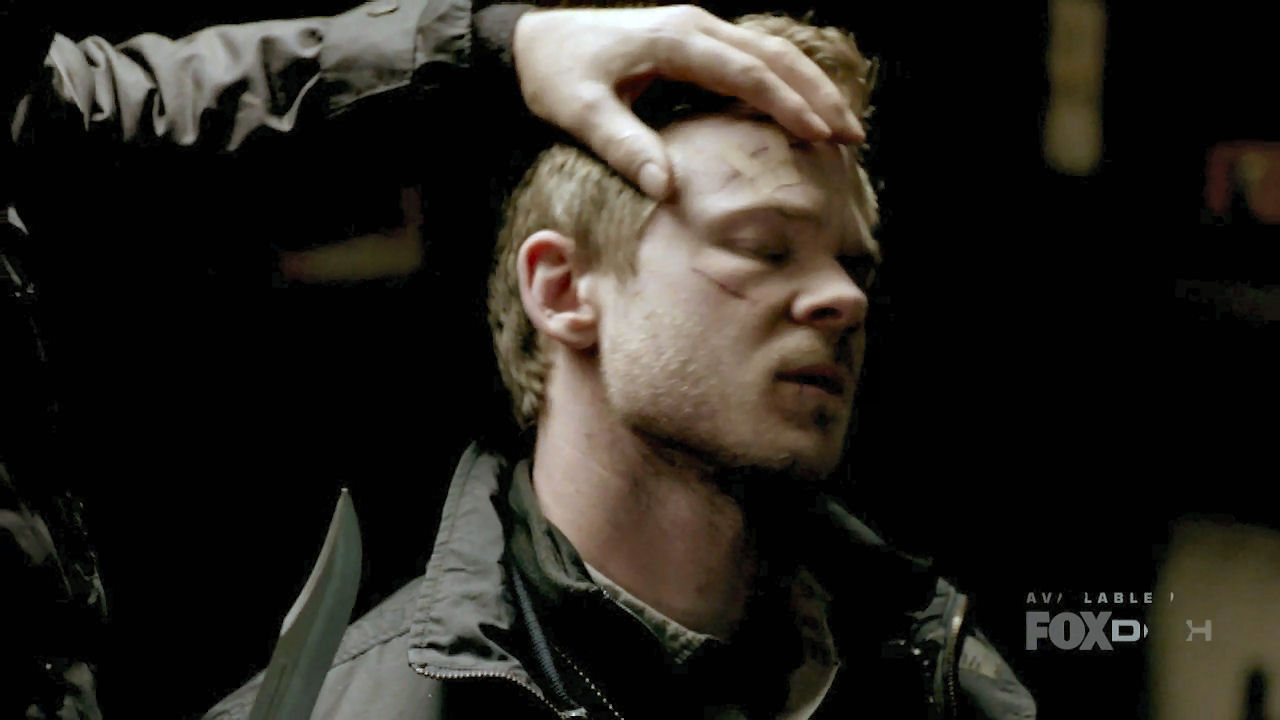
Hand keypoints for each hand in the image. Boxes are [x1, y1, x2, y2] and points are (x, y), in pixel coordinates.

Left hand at [512, 5, 863, 199]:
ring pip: (769, 52)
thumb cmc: (556, 77)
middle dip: (817, 94)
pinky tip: (801, 109)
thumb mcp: (581, 114)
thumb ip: (625, 146)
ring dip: (809, 86)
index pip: (746, 72)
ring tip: (841, 125)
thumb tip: (668, 189)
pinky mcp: (694, 40)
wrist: (533, 42)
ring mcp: (697, 29)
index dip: (786, 104)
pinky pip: (752, 56)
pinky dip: (784, 81)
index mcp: (675, 40)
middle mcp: (695, 26)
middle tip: (852, 136)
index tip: (819, 136)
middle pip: (773, 56)